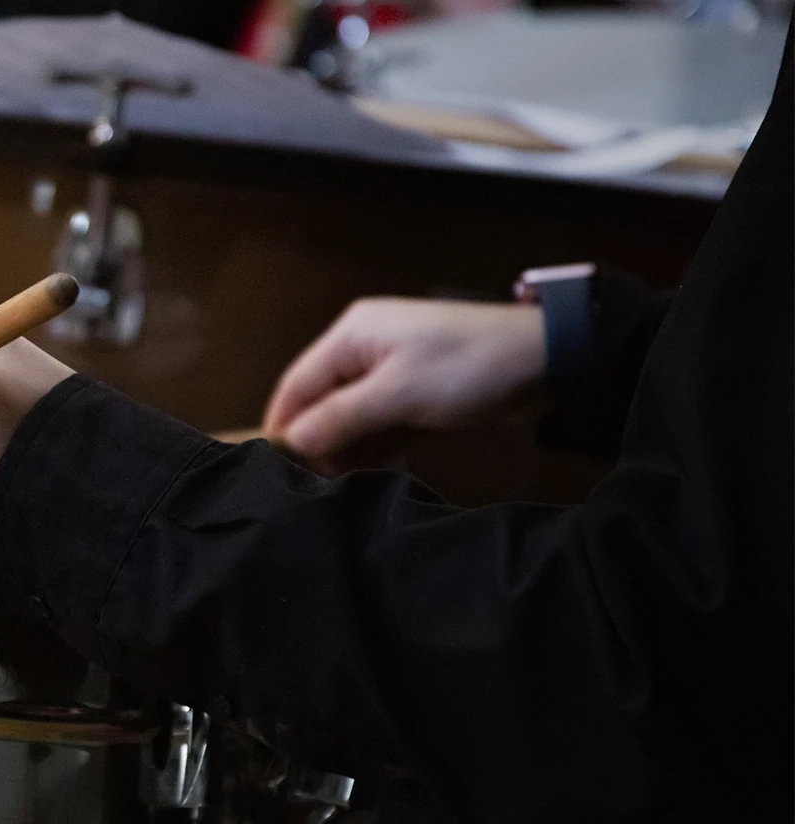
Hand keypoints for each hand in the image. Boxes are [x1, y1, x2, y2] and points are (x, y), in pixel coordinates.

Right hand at [262, 298, 546, 473]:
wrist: (546, 359)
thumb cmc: (464, 370)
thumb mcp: (397, 395)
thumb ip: (339, 418)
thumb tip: (291, 442)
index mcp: (349, 336)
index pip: (296, 385)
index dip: (283, 428)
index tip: (277, 472)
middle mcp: (361, 349)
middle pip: (320, 402)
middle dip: (319, 444)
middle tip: (324, 486)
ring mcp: (389, 369)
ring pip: (349, 416)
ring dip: (350, 449)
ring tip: (354, 483)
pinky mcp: (413, 391)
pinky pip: (378, 421)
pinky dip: (377, 445)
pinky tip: (384, 469)